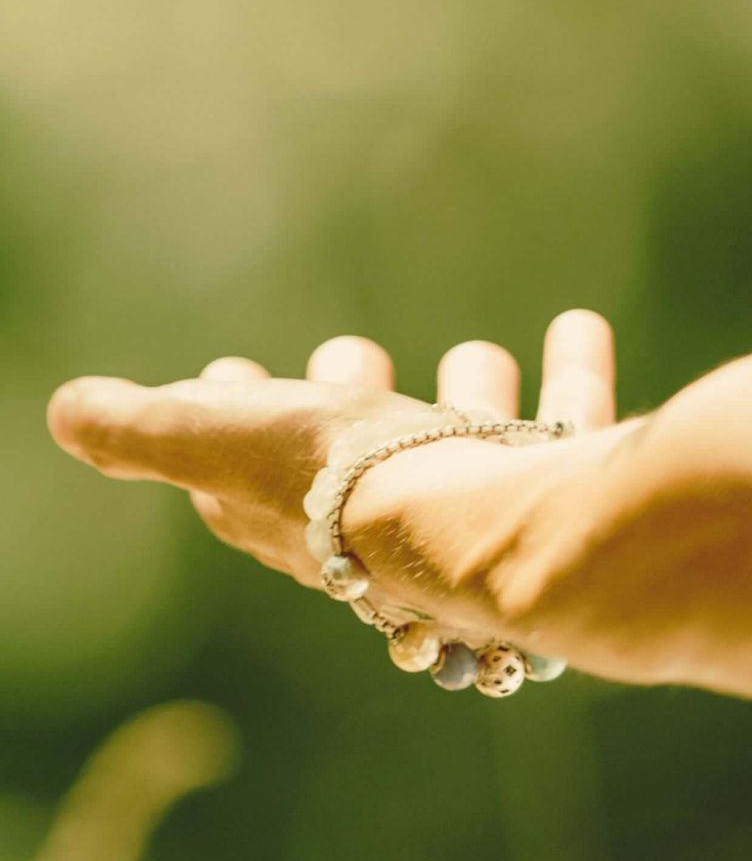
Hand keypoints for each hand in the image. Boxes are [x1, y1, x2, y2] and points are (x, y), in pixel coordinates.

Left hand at [46, 311, 617, 632]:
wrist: (490, 536)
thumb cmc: (346, 490)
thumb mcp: (230, 442)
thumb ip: (148, 430)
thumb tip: (64, 412)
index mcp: (301, 521)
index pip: (247, 480)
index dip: (230, 427)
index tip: (227, 369)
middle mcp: (391, 526)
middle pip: (362, 465)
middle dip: (352, 409)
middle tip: (348, 352)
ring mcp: (479, 512)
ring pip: (470, 446)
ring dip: (467, 398)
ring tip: (475, 351)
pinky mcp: (560, 492)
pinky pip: (565, 424)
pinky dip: (568, 372)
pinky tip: (577, 324)